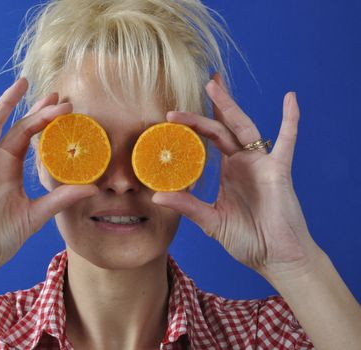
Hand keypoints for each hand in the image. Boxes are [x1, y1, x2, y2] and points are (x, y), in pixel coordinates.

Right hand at [0, 78, 96, 280]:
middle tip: (58, 95)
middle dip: (38, 110)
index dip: (49, 123)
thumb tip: (93, 188)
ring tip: (23, 83)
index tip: (69, 109)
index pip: (34, 138)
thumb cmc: (1, 236)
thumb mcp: (36, 214)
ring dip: (6, 103)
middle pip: (19, 126)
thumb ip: (60, 199)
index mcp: (13, 169)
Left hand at [153, 74, 319, 276]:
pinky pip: (286, 141)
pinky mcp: (278, 170)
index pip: (209, 138)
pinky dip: (290, 120)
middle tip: (202, 82)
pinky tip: (290, 98)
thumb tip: (156, 197)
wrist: (275, 257)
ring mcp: (261, 164)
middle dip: (212, 104)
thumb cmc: (247, 240)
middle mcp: (243, 162)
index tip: (173, 113)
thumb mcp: (210, 220)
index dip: (193, 123)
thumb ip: (187, 206)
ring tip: (215, 84)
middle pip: (224, 126)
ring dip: (230, 105)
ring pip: (243, 127)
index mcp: (228, 170)